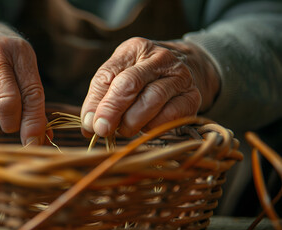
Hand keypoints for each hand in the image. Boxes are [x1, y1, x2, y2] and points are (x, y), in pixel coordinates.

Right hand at [0, 19, 46, 144]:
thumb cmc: (2, 57)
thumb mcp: (23, 68)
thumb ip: (33, 102)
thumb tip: (40, 140)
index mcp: (15, 50)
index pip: (29, 93)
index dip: (33, 123)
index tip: (33, 143)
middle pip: (3, 104)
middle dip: (10, 122)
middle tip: (9, 119)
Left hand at [81, 37, 219, 136]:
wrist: (191, 68)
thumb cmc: (145, 75)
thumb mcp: (121, 73)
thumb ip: (101, 95)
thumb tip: (89, 125)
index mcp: (135, 48)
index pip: (108, 74)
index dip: (96, 101)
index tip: (90, 123)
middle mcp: (159, 58)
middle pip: (129, 84)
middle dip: (112, 110)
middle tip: (102, 130)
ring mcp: (179, 76)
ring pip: (151, 101)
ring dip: (132, 122)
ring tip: (124, 130)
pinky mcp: (192, 97)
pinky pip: (170, 117)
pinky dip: (153, 127)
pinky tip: (146, 127)